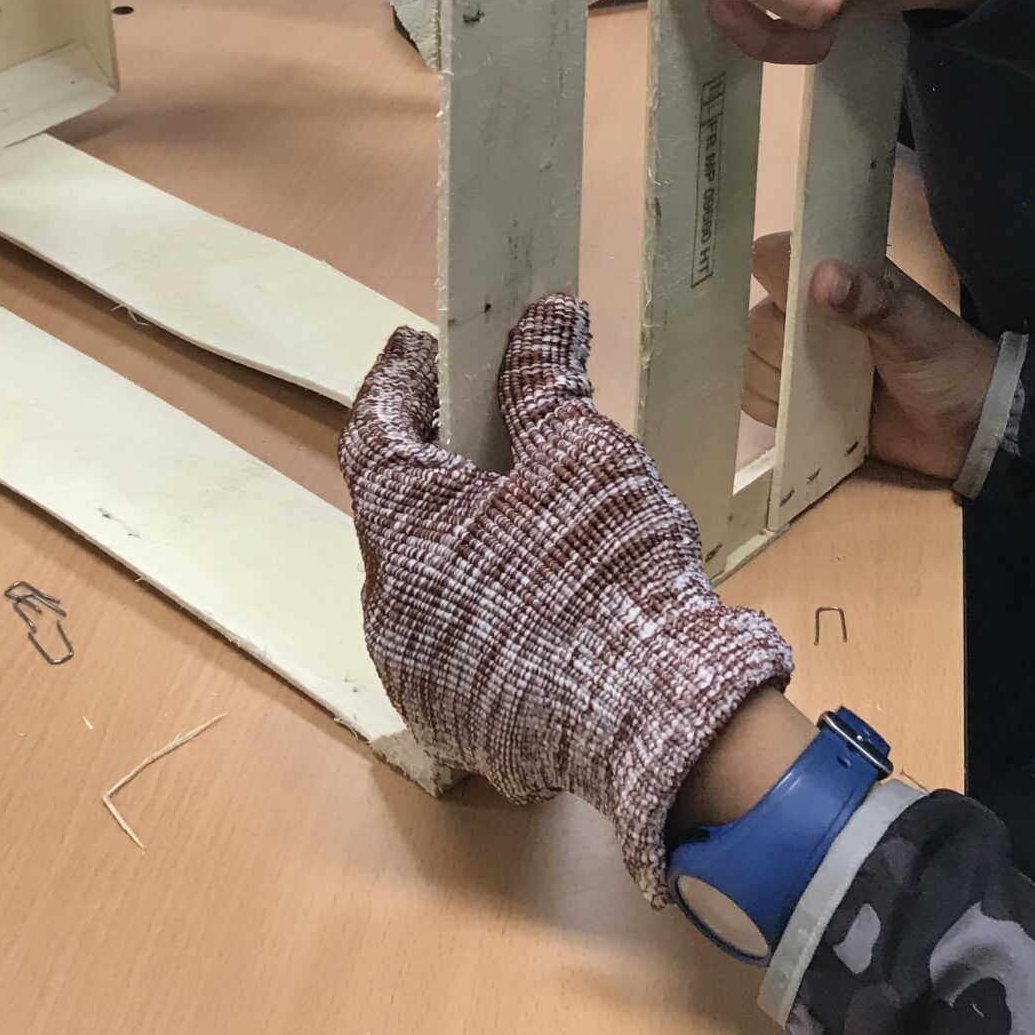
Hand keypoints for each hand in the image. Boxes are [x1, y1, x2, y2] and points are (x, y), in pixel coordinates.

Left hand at [342, 298, 793, 901]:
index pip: (373, 430)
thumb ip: (543, 377)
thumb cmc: (612, 573)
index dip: (400, 382)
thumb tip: (543, 314)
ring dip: (460, 538)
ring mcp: (414, 669)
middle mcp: (387, 602)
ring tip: (521, 507)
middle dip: (437, 459)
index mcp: (402, 524)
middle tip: (486, 420)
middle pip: (397, 507)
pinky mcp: (451, 718)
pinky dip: (480, 605)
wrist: (660, 720)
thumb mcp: (582, 452)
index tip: (429, 350)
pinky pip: (453, 641)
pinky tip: (535, 590)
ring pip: (424, 579)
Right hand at [742, 233, 993, 482]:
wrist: (973, 429)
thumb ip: (871, 303)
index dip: (769, 272)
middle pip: (756, 318)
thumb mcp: (917, 330)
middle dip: (782, 345)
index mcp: (840, 278)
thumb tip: (822, 277)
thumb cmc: (949, 366)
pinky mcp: (799, 401)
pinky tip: (809, 414)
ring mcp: (803, 359)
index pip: (775, 257)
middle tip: (828, 361)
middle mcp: (811, 313)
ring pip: (750, 360)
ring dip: (776, 380)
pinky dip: (772, 408)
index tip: (784, 300)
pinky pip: (756, 398)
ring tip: (825, 392)